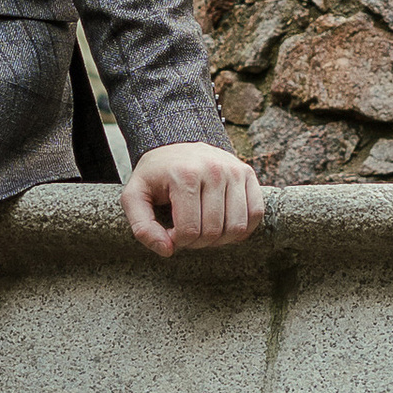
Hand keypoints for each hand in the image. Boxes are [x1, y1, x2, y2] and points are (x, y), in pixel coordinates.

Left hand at [120, 141, 264, 259]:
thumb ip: (143, 228)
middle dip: (199, 242)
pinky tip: (226, 225)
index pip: (189, 231)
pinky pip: (256, 213)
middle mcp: (213, 169)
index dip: (178, 242)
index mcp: (184, 175)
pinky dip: (244, 228)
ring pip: (238, 227)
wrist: (176, 142)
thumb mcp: (135, 196)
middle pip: (214, 231)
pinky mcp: (247, 173)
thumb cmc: (156, 175)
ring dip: (221, 239)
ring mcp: (233, 170)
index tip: (170, 231)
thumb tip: (168, 250)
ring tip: (205, 228)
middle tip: (187, 231)